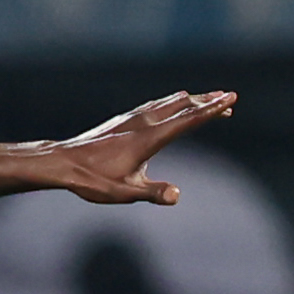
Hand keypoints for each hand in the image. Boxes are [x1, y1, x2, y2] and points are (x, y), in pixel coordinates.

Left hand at [42, 88, 235, 206]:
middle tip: (230, 98)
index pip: (188, 120)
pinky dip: (172, 102)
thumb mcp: (124, 192)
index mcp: (149, 138)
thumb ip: (152, 193)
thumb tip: (176, 195)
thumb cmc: (92, 180)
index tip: (231, 98)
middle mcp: (143, 123)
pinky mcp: (123, 120)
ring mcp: (131, 119)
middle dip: (207, 102)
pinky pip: (155, 105)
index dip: (212, 109)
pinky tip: (172, 103)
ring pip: (168, 103)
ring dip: (191, 100)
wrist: (62, 162)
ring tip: (207, 98)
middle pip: (182, 106)